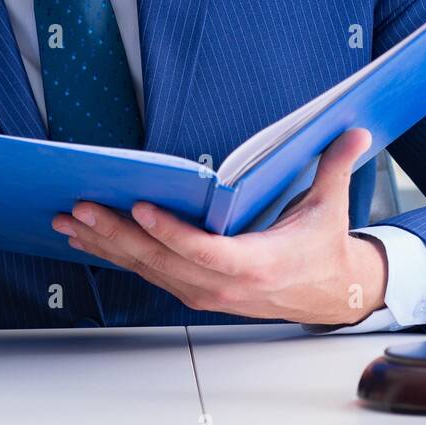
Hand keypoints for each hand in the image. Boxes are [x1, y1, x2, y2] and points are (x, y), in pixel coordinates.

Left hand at [52, 128, 388, 326]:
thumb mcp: (331, 207)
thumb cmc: (323, 249)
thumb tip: (354, 129)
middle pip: (161, 261)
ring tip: (71, 222)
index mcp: (256, 264)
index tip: (141, 207)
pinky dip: (117, 256)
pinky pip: (149, 273)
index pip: (204, 251)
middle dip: (116, 234)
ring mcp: (205, 292)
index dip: (170, 232)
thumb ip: (336, 166)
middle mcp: (223, 284)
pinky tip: (89, 240)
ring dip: (106, 246)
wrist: (330, 294)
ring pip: (147, 270)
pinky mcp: (195, 291)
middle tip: (82, 209)